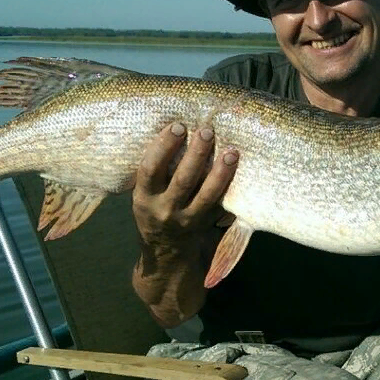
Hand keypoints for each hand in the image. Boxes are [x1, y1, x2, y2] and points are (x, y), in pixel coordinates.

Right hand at [133, 122, 238, 242]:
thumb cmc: (156, 210)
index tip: (177, 126)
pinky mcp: (205, 224)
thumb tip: (174, 128)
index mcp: (143, 197)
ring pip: (206, 194)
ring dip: (220, 171)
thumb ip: (156, 170)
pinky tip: (236, 167)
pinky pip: (219, 204)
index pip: (150, 169)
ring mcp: (186, 219)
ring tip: (230, 150)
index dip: (163, 146)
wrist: (166, 254)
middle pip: (182, 179)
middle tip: (207, 130)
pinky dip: (229, 185)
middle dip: (196, 153)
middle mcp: (164, 209)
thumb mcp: (146, 194)